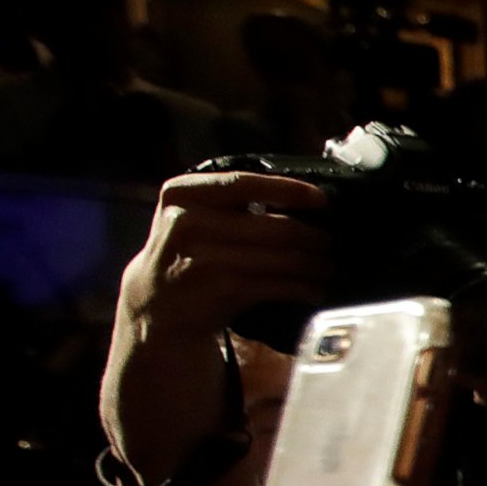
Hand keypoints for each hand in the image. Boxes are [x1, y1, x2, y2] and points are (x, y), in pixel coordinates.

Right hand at [116, 171, 331, 355]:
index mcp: (184, 194)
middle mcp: (189, 222)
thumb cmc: (189, 252)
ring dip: (315, 265)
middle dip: (314, 238)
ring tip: (327, 267)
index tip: (321, 199)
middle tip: (330, 243)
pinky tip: (313, 289)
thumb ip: (231, 201)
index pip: (245, 183)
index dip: (289, 190)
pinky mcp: (222, 289)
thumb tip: (302, 197)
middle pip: (277, 227)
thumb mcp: (193, 214)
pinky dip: (303, 288)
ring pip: (283, 258)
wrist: (156, 302)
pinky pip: (278, 285)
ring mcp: (205, 258)